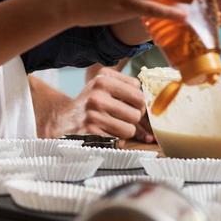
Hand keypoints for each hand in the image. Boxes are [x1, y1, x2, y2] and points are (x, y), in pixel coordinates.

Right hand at [36, 68, 152, 141]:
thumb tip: (158, 104)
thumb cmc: (91, 104)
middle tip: (120, 118)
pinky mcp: (91, 133)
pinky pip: (119, 141)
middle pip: (138, 111)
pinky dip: (115, 141)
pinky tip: (103, 134)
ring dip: (124, 131)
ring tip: (111, 126)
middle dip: (133, 119)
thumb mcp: (103, 86)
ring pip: (130, 129)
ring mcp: (93, 115)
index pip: (139, 91)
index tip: (129, 105)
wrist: (62, 120)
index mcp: (103, 79)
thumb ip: (129, 89)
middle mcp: (97, 94)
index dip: (139, 102)